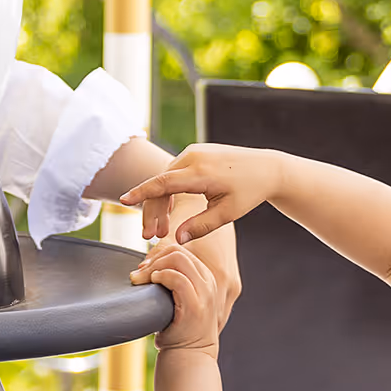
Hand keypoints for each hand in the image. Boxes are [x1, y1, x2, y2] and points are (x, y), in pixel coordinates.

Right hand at [120, 145, 273, 241]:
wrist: (267, 168)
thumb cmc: (249, 191)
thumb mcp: (228, 213)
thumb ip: (201, 226)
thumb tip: (177, 239)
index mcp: (202, 172)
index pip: (163, 183)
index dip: (141, 193)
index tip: (123, 201)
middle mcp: (194, 157)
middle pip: (160, 184)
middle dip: (152, 211)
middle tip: (149, 237)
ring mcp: (193, 151)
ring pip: (164, 179)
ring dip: (159, 203)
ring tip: (160, 229)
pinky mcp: (195, 152)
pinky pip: (173, 173)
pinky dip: (167, 191)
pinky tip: (168, 210)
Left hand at [131, 239, 230, 354]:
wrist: (189, 357)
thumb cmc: (178, 330)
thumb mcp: (177, 300)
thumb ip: (170, 281)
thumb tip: (143, 267)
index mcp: (205, 278)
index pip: (181, 250)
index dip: (158, 254)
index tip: (143, 268)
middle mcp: (208, 282)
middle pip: (178, 250)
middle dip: (153, 258)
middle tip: (138, 273)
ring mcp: (205, 292)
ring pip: (177, 259)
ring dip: (153, 266)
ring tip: (141, 280)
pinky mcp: (196, 305)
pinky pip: (177, 278)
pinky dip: (160, 276)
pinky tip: (152, 284)